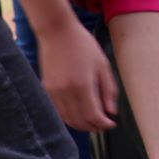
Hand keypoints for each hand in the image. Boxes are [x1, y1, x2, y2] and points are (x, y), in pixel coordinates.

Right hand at [38, 19, 119, 134]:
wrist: (57, 31)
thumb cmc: (83, 45)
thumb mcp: (102, 65)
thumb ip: (108, 90)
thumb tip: (110, 112)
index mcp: (82, 86)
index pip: (93, 116)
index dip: (104, 124)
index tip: (111, 123)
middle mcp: (66, 92)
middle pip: (80, 122)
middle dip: (93, 127)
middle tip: (103, 124)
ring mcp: (53, 92)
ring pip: (68, 119)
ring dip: (81, 124)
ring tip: (92, 121)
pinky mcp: (46, 90)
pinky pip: (58, 112)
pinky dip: (69, 117)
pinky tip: (78, 113)